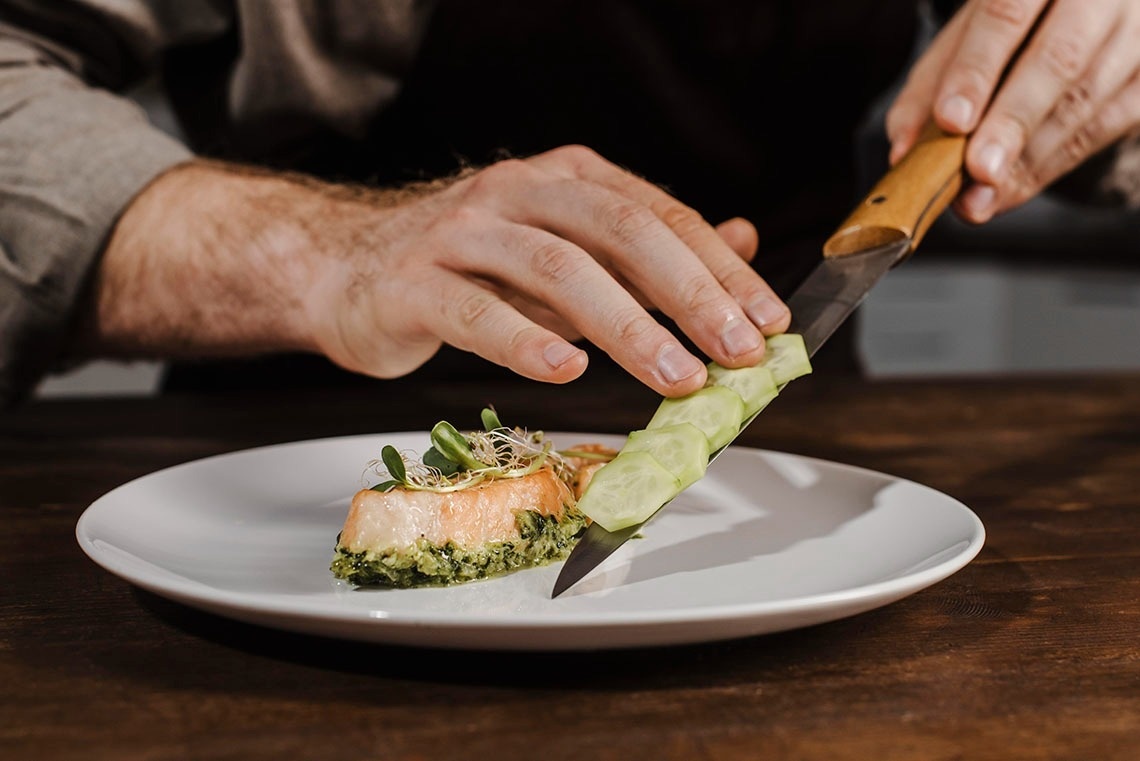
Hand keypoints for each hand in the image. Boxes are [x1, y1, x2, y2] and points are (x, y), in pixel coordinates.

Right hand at [89, 147, 789, 396]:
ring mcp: (462, 233)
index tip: (769, 322)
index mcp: (565, 179)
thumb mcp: (566, 248)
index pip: (659, 216)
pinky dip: (525, 342)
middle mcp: (518, 192)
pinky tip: (566, 374)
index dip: (720, 268)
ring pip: (557, 270)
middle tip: (737, 350)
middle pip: (619, 231)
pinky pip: (476, 311)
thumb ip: (647, 250)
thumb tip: (742, 244)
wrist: (344, 266)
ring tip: (675, 376)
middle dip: (688, 293)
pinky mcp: (413, 283)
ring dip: (625, 326)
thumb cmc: (465, 266)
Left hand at [886, 0, 1139, 221]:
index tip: (951, 121)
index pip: (1006, 15)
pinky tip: (1013, 189)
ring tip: (982, 198)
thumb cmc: (1015, 22)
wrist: (1083, 7)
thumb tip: (904, 147)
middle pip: (1059, 59)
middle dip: (1012, 123)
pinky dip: (1052, 166)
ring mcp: (1137, 32)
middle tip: (978, 171)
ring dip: (1028, 160)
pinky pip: (1106, 128)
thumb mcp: (965, 36)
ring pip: (1086, 100)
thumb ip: (930, 87)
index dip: (976, 71)